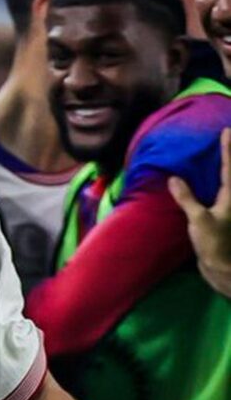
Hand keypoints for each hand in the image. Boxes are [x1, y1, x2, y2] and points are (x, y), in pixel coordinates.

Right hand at [168, 126, 230, 296]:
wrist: (223, 269)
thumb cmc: (215, 243)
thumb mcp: (199, 220)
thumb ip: (187, 198)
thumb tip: (174, 178)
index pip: (229, 167)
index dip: (228, 148)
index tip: (227, 130)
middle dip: (230, 157)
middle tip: (228, 138)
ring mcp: (228, 210)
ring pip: (227, 185)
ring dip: (224, 170)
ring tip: (219, 158)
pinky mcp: (221, 219)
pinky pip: (219, 195)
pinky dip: (215, 185)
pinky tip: (206, 184)